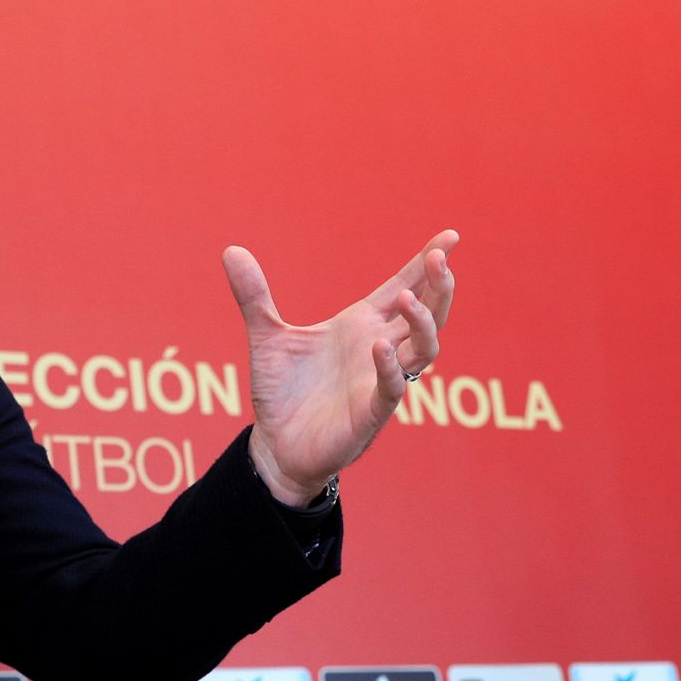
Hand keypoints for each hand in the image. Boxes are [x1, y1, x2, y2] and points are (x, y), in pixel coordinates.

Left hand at [223, 231, 458, 505]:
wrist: (275, 445)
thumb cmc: (282, 391)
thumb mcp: (266, 336)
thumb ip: (254, 296)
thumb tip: (230, 250)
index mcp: (361, 325)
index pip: (403, 286)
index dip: (426, 263)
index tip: (450, 235)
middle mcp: (378, 348)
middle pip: (426, 312)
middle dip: (437, 285)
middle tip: (440, 257)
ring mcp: (378, 381)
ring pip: (423, 349)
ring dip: (422, 322)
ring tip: (409, 297)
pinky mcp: (369, 414)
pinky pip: (391, 389)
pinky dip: (389, 368)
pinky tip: (379, 347)